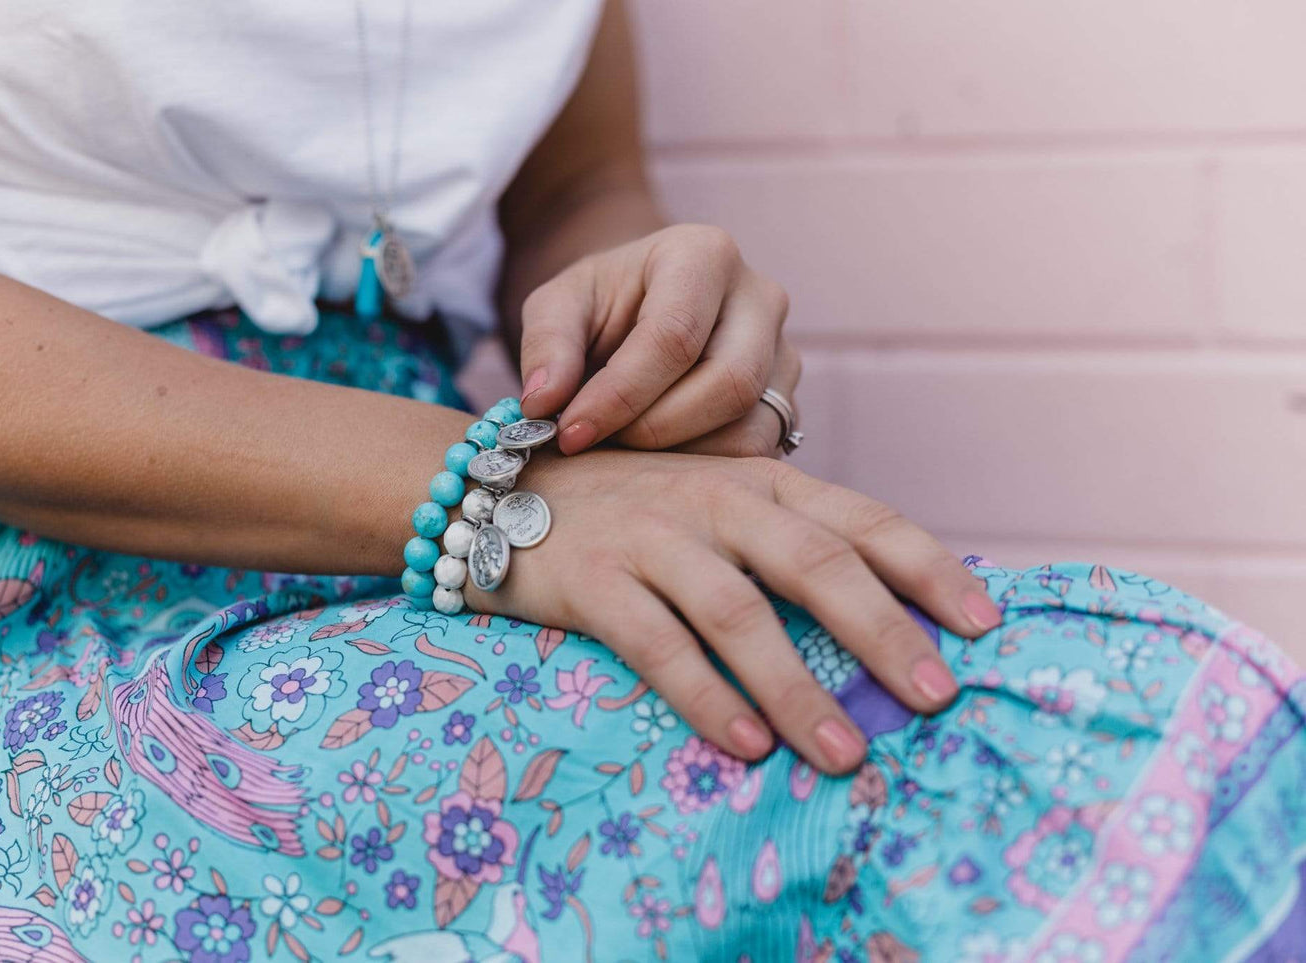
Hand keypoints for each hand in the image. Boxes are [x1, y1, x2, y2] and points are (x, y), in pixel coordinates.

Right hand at [465, 449, 1002, 772]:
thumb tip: (883, 616)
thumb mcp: (715, 502)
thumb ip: (785, 539)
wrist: (497, 489)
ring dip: (796, 686)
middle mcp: (714, 501)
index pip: (861, 519)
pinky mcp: (592, 580)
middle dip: (881, 633)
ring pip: (738, 612)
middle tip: (936, 697)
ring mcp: (651, 537)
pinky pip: (656, 643)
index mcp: (759, 481)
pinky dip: (703, 696)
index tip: (983, 623)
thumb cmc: (631, 508)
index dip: (928, 568)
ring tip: (844, 753)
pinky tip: (745, 745)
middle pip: (814, 563)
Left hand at [517, 224, 798, 457]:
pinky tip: (655, 460)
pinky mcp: (786, 402)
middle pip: (727, 383)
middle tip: (597, 446)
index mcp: (704, 254)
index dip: (620, 395)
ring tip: (622, 451)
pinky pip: (758, 453)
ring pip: (750, 427)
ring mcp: (784, 352)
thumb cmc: (602, 304)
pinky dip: (702, 468)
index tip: (570, 432)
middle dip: (653, 430)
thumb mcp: (558, 306)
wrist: (642, 309)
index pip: (673, 337)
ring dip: (679, 456)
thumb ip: (546, 345)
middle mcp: (760, 298)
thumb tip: (542, 403)